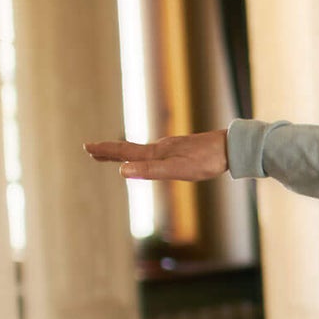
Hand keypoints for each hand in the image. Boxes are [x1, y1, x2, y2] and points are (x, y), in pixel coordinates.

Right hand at [83, 129, 228, 179]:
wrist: (231, 148)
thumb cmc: (206, 161)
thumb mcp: (177, 169)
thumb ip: (150, 171)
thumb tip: (122, 171)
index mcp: (157, 153)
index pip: (125, 152)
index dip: (105, 151)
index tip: (87, 147)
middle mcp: (161, 148)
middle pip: (130, 150)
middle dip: (109, 152)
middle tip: (91, 150)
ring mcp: (172, 149)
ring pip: (142, 151)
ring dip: (124, 153)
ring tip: (114, 156)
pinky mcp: (183, 151)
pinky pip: (156, 154)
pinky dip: (143, 156)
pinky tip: (150, 159)